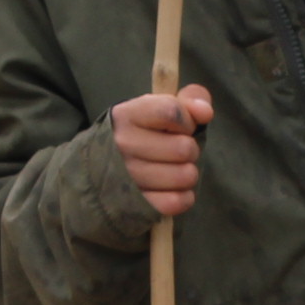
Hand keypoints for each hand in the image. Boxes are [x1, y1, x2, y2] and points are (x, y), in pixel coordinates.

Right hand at [114, 82, 209, 217]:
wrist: (99, 172)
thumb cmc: (140, 135)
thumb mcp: (158, 108)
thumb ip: (189, 99)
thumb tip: (205, 112)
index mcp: (126, 115)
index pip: (172, 111)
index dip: (186, 120)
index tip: (179, 127)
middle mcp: (122, 145)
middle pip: (185, 147)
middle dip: (189, 150)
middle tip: (175, 152)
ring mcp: (128, 178)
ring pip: (185, 175)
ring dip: (186, 173)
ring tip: (172, 170)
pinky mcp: (137, 206)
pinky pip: (178, 201)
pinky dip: (183, 197)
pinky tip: (171, 189)